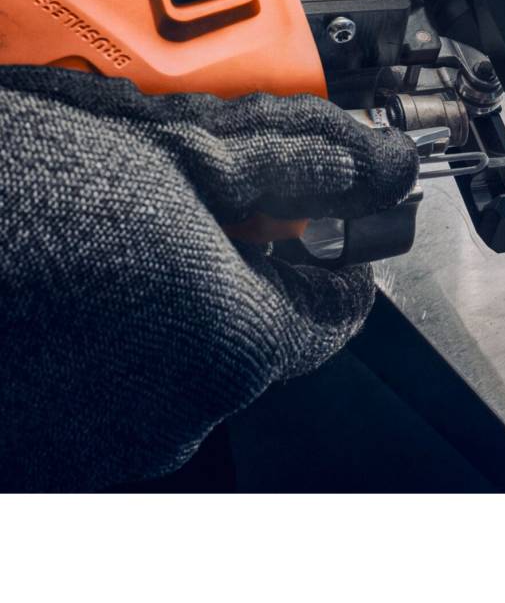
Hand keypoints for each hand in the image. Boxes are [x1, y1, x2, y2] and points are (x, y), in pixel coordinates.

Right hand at [0, 67, 417, 490]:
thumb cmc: (12, 190)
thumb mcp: (177, 153)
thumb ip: (296, 167)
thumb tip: (371, 165)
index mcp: (232, 344)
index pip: (340, 311)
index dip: (332, 256)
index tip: (315, 223)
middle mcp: (180, 416)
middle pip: (261, 332)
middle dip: (244, 267)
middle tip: (197, 206)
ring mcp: (108, 443)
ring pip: (189, 361)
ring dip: (174, 302)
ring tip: (116, 241)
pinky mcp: (52, 449)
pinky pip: (120, 389)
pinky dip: (119, 341)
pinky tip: (77, 286)